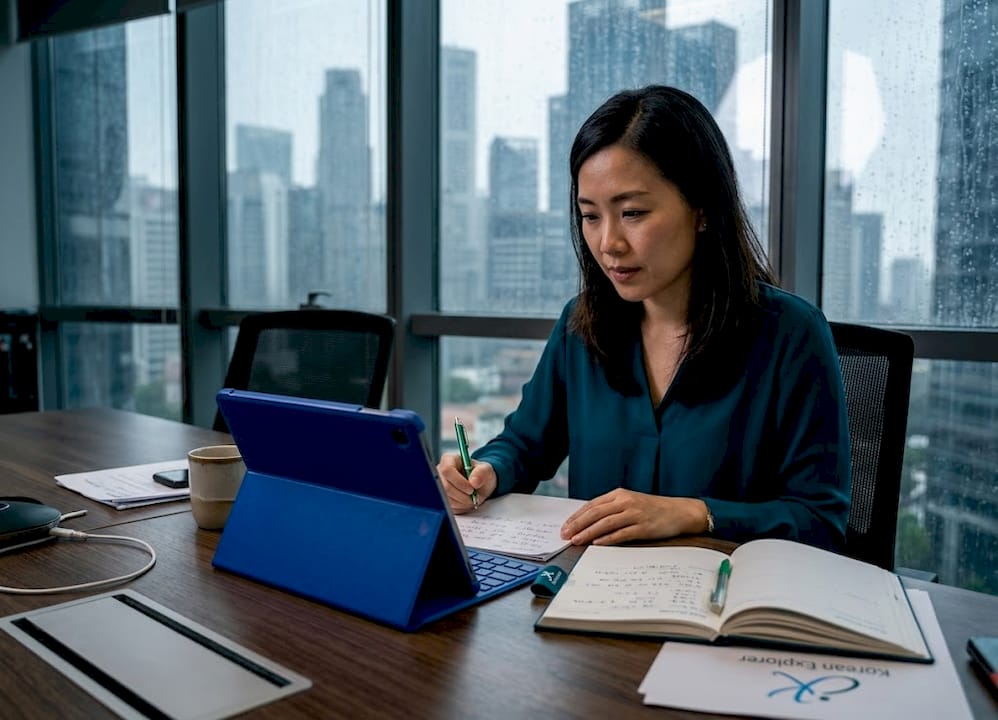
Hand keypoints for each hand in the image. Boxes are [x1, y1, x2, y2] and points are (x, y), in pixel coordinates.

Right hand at [436, 453, 496, 513]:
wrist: (479, 485)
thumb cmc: (480, 474)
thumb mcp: (486, 470)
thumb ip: (482, 473)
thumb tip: (474, 481)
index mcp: (449, 460)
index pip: (447, 470)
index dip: (458, 481)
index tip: (471, 489)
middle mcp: (440, 472)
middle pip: (445, 487)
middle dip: (462, 495)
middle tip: (474, 497)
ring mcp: (439, 486)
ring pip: (447, 499)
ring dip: (462, 502)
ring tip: (472, 499)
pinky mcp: (441, 498)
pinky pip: (448, 506)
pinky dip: (460, 507)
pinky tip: (466, 502)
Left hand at [560, 489, 707, 544]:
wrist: (679, 512)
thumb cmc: (652, 509)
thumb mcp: (629, 503)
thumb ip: (611, 509)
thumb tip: (587, 523)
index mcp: (619, 494)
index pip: (592, 505)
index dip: (576, 516)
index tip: (565, 527)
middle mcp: (625, 502)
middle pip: (595, 513)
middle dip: (577, 525)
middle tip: (565, 535)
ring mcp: (635, 514)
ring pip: (605, 523)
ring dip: (588, 532)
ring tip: (576, 541)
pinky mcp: (643, 527)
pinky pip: (622, 533)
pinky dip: (608, 538)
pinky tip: (597, 543)